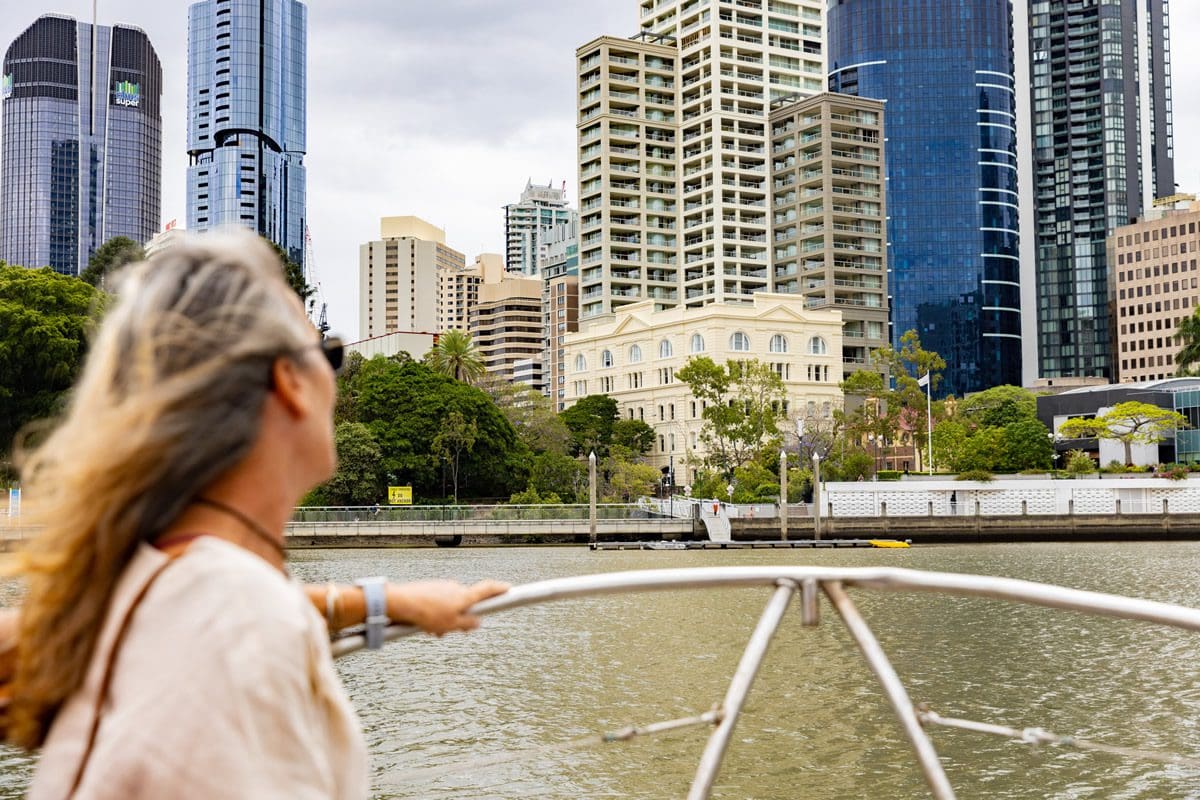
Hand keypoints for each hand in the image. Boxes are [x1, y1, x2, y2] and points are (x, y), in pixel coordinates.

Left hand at [386, 579, 508, 635]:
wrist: (401, 603)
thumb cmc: (427, 615)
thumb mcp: (452, 625)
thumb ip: (468, 624)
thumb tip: (478, 621)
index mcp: (465, 595)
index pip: (487, 589)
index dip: (500, 589)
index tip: (510, 589)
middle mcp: (455, 587)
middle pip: (467, 602)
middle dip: (462, 616)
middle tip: (453, 630)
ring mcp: (442, 587)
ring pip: (450, 605)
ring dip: (446, 618)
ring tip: (433, 631)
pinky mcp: (429, 588)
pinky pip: (438, 602)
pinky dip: (435, 613)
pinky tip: (423, 625)